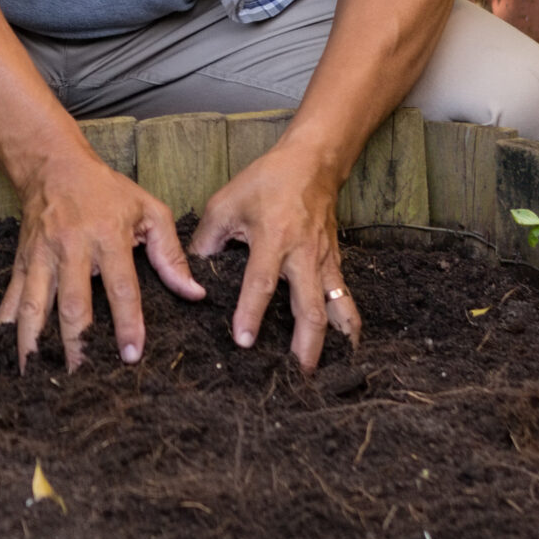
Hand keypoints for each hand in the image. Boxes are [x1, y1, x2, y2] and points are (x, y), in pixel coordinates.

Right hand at [0, 151, 205, 370]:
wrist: (53, 165)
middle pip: (74, 304)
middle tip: (83, 377)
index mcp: (107, 237)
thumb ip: (171, 253)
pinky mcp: (21, 260)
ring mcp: (42, 256)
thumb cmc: (105, 189)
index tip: (132, 355)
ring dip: (36, 342)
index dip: (128, 323)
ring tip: (37, 375)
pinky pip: (12, 296)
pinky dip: (8, 325)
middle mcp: (72, 248)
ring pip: (36, 305)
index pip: (121, 288)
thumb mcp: (149, 210)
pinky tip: (8, 351)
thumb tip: (194, 293)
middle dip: (78, 344)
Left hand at [189, 149, 357, 371]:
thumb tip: (191, 271)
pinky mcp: (335, 263)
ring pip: (335, 308)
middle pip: (309, 308)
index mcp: (274, 239)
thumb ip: (206, 238)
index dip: (251, 313)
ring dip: (332, 341)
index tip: (244, 342)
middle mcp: (303, 255)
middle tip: (296, 374)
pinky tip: (347, 345)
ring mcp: (324, 261)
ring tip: (325, 369)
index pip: (261, 283)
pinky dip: (346, 323)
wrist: (312, 163)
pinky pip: (344, 297)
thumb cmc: (266, 181)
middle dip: (305, 344)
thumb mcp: (226, 201)